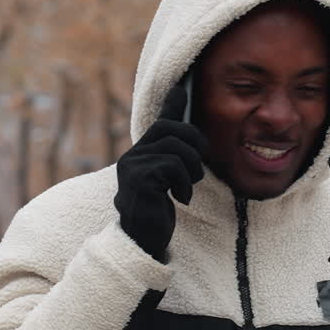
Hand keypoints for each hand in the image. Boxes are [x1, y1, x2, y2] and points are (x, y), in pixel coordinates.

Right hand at [114, 84, 205, 260]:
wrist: (144, 241)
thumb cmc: (158, 209)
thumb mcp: (171, 178)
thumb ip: (176, 155)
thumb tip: (182, 143)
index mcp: (140, 154)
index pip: (160, 123)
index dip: (173, 105)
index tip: (181, 88)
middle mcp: (132, 157)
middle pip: (170, 129)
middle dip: (193, 144)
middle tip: (198, 169)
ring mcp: (132, 167)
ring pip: (175, 148)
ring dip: (191, 169)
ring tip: (188, 187)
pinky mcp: (138, 179)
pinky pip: (172, 166)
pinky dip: (184, 183)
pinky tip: (180, 198)